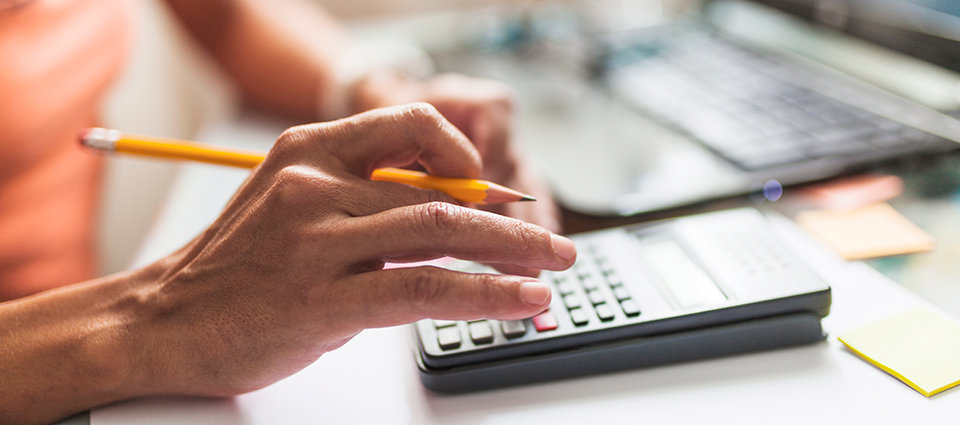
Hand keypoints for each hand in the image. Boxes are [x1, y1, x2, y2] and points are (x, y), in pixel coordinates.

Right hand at [136, 104, 575, 396]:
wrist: (163, 321)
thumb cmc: (236, 268)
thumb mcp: (291, 206)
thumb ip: (363, 200)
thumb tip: (447, 211)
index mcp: (308, 151)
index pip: (410, 126)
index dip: (466, 157)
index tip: (496, 194)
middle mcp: (314, 186)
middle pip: (439, 192)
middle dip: (509, 220)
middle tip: (552, 241)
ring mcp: (317, 243)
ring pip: (440, 234)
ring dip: (511, 253)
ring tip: (553, 268)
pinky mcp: (324, 301)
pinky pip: (424, 289)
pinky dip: (484, 295)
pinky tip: (520, 301)